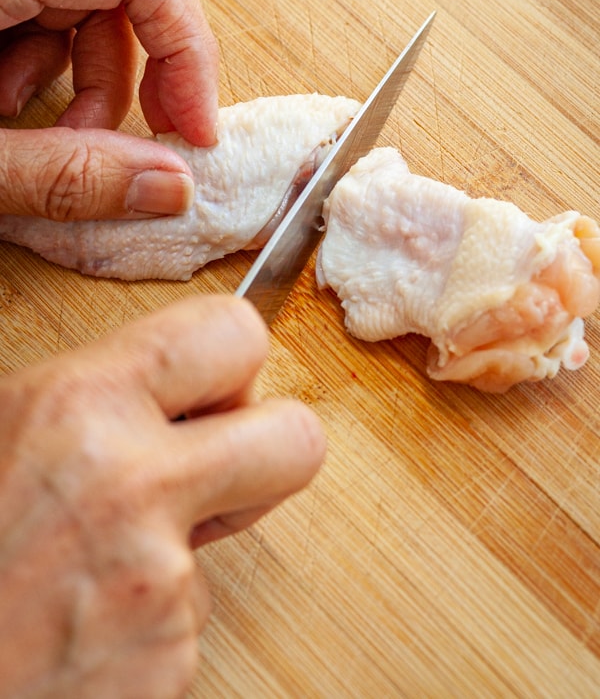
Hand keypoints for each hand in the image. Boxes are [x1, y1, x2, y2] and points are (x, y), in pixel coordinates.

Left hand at [0, 0, 218, 219]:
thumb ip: (63, 178)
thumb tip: (172, 187)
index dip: (185, 42)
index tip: (194, 124)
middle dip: (161, 59)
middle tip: (165, 132)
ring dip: (106, 78)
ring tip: (68, 143)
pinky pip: (56, 13)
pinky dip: (64, 72)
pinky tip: (22, 114)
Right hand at [0, 296, 325, 697]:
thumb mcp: (3, 423)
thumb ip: (94, 391)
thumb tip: (177, 381)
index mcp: (80, 404)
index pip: (236, 332)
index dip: (234, 359)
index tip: (215, 386)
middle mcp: (133, 486)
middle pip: (298, 439)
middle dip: (266, 448)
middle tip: (209, 465)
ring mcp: (158, 585)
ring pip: (231, 538)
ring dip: (181, 544)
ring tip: (91, 563)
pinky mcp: (165, 664)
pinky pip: (190, 617)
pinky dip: (150, 618)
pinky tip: (82, 618)